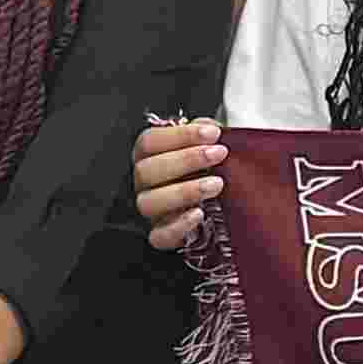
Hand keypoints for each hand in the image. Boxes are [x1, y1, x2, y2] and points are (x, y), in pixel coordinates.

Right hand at [133, 115, 229, 248]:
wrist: (218, 204)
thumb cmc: (207, 169)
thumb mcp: (207, 146)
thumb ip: (204, 133)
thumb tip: (208, 127)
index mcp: (148, 156)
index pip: (149, 141)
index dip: (179, 135)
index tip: (213, 133)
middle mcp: (144, 183)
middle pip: (146, 170)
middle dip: (186, 160)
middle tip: (218, 155)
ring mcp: (150, 210)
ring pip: (149, 202)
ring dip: (184, 191)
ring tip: (217, 184)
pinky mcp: (161, 235)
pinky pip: (159, 236)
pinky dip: (178, 226)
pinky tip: (199, 214)